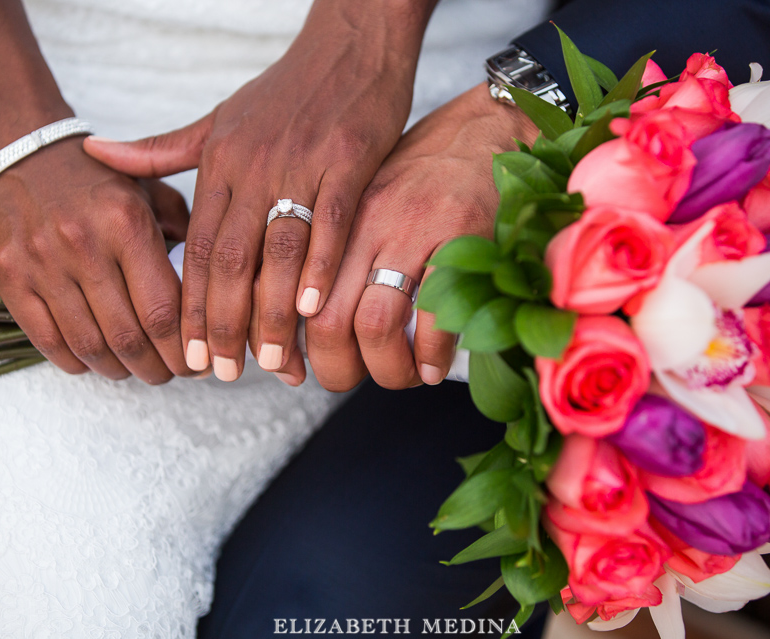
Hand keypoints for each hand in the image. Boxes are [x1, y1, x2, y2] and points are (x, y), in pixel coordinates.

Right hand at [0, 137, 195, 382]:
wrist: (18, 150)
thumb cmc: (94, 178)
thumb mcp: (150, 190)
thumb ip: (186, 232)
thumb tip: (215, 285)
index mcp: (126, 223)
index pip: (165, 310)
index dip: (186, 349)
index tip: (200, 362)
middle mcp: (84, 244)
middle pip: (130, 337)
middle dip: (159, 368)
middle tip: (173, 374)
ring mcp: (41, 263)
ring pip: (90, 345)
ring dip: (120, 370)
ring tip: (138, 371)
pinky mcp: (8, 276)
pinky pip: (47, 339)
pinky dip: (76, 361)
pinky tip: (96, 362)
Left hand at [84, 0, 436, 381]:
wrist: (349, 44)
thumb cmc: (286, 90)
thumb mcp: (219, 120)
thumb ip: (162, 151)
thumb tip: (96, 154)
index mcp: (220, 161)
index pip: (198, 248)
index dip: (192, 306)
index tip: (190, 354)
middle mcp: (253, 165)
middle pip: (230, 258)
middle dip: (224, 323)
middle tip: (224, 373)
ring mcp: (301, 162)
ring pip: (277, 248)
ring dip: (272, 311)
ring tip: (272, 361)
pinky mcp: (349, 158)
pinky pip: (330, 221)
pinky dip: (321, 267)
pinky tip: (314, 308)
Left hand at [302, 83, 538, 390]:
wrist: (485, 128)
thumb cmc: (423, 169)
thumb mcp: (362, 197)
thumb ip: (335, 249)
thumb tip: (308, 320)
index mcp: (334, 216)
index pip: (287, 291)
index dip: (284, 343)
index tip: (291, 367)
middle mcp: (366, 224)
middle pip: (324, 319)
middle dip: (332, 368)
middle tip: (345, 379)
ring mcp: (413, 231)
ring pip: (375, 324)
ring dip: (384, 369)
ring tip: (398, 377)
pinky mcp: (460, 238)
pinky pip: (436, 316)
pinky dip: (430, 353)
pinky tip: (431, 365)